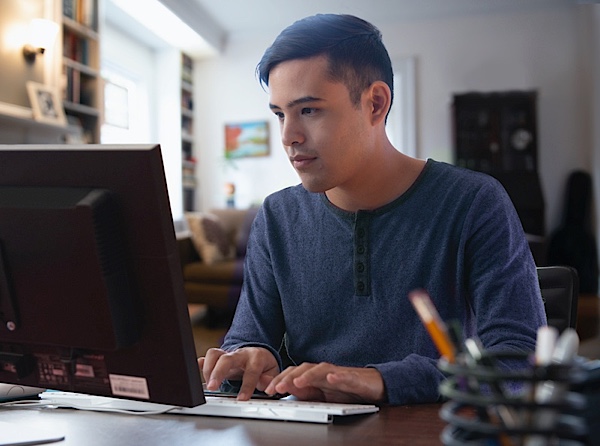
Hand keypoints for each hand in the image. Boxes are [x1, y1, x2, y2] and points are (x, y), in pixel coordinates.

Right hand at [198, 347, 278, 399]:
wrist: (256, 353)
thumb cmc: (263, 364)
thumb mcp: (272, 371)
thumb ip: (270, 379)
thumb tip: (265, 384)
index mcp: (256, 358)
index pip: (251, 371)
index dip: (247, 386)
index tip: (242, 399)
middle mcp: (240, 354)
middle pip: (227, 359)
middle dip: (218, 372)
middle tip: (212, 387)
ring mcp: (228, 354)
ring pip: (214, 354)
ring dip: (208, 369)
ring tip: (208, 385)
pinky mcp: (218, 357)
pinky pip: (207, 357)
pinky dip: (201, 363)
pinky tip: (197, 369)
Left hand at [264, 362, 386, 403]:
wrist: (375, 385)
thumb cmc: (349, 390)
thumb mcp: (323, 395)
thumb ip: (306, 392)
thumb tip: (287, 389)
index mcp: (316, 377)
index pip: (295, 374)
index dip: (281, 380)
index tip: (267, 389)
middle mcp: (325, 372)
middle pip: (304, 369)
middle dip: (289, 377)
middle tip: (276, 387)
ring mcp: (338, 374)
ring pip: (321, 370)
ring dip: (308, 375)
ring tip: (298, 382)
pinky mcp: (354, 378)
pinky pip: (345, 376)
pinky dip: (338, 376)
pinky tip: (331, 378)